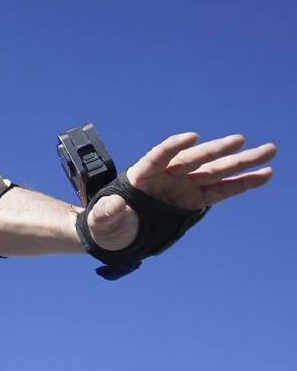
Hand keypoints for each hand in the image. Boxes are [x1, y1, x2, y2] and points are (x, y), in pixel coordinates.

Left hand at [87, 133, 275, 250]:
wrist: (116, 233)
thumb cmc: (107, 223)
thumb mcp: (102, 219)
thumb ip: (107, 211)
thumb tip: (112, 206)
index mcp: (142, 175)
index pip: (158, 156)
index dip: (173, 146)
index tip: (191, 137)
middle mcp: (167, 176)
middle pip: (194, 160)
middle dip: (216, 150)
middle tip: (240, 140)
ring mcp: (183, 186)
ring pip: (215, 171)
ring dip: (241, 162)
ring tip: (268, 151)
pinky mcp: (195, 200)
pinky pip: (221, 190)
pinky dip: (242, 184)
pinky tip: (264, 175)